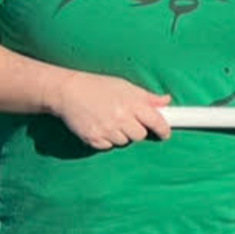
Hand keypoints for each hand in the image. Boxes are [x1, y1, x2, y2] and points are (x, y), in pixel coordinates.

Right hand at [48, 72, 171, 149]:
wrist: (68, 92)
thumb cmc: (98, 87)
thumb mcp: (126, 87)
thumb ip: (147, 97)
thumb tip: (166, 100)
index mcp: (132, 103)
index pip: (156, 121)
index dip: (163, 129)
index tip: (165, 134)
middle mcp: (121, 118)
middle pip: (140, 135)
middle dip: (137, 130)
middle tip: (128, 120)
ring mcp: (106, 129)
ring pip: (124, 142)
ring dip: (121, 135)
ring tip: (110, 120)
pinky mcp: (93, 138)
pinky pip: (108, 146)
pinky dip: (107, 140)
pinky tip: (100, 126)